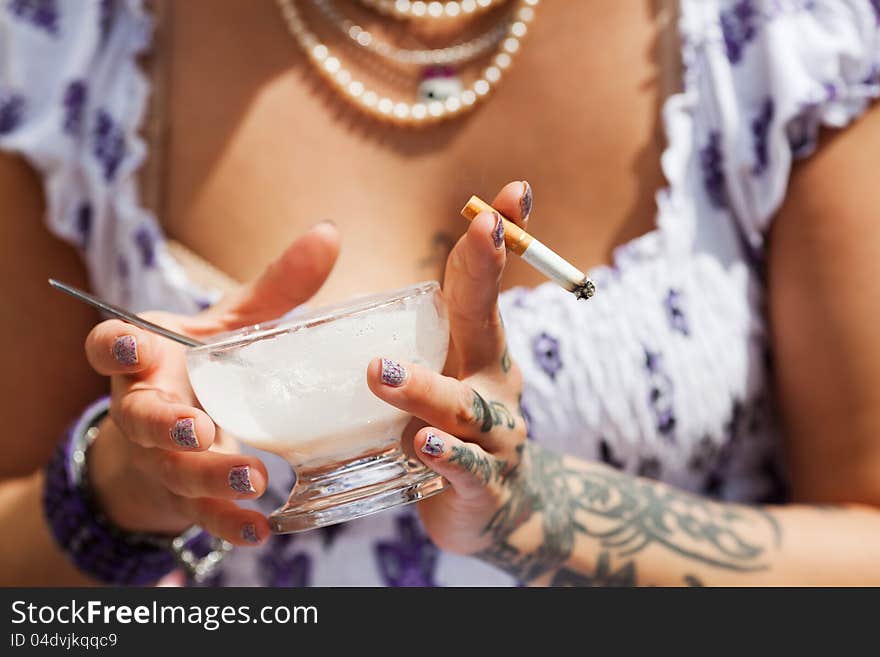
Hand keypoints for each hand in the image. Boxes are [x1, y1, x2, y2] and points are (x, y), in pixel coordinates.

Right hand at [84, 222, 339, 545]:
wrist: (181, 433)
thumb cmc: (207, 368)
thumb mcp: (235, 327)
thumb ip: (277, 287)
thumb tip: (330, 233)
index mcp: (149, 359)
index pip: (110, 347)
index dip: (114, 347)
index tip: (131, 344)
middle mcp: (145, 408)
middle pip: (142, 418)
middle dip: (166, 425)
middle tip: (199, 430)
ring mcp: (161, 457)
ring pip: (173, 470)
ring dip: (208, 477)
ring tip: (254, 478)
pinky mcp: (185, 495)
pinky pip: (200, 514)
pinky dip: (226, 523)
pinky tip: (259, 530)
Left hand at [368, 181, 531, 554]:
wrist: (491, 510)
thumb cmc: (447, 429)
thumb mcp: (431, 375)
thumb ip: (401, 336)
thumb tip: (336, 268)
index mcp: (475, 349)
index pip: (481, 286)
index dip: (500, 238)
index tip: (512, 193)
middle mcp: (493, 382)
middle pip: (487, 323)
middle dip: (486, 274)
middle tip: (483, 231)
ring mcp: (495, 435)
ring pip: (464, 406)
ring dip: (424, 386)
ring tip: (380, 373)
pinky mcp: (485, 485)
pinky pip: (467, 468)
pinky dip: (447, 456)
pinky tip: (424, 444)